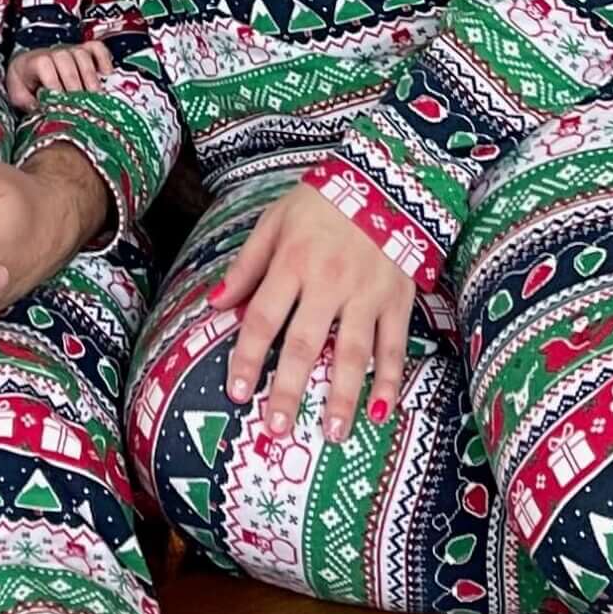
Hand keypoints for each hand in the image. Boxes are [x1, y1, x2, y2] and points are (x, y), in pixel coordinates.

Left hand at [6, 38, 114, 106]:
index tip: (61, 106)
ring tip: (95, 97)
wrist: (26, 66)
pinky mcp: (84, 50)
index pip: (47, 69)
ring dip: (90, 77)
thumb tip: (44, 113)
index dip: (55, 88)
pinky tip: (106, 73)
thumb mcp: (18, 95)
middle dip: (75, 87)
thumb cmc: (24, 82)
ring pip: (83, 56)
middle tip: (82, 107)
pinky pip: (96, 48)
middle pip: (68, 63)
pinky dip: (104, 58)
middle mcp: (55, 52)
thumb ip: (28, 103)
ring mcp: (71, 49)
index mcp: (36, 61)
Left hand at [215, 185, 415, 447]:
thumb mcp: (275, 222)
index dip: (248, 357)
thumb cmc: (320, 203)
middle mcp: (328, 282)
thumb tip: (214, 304)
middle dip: (290, 389)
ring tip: (331, 433)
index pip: (263, 318)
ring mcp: (366, 294)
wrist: (385, 180)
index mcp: (292, 263)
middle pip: (304, 343)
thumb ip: (246, 266)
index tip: (238, 393)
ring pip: (352, 352)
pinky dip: (390, 380)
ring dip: (341, 395)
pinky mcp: (398, 299)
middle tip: (278, 429)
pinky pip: (394, 346)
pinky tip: (382, 411)